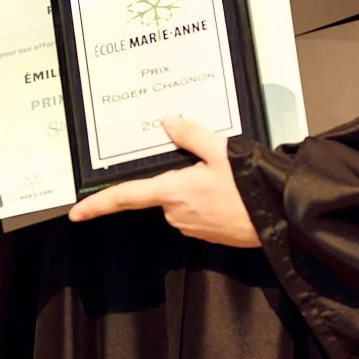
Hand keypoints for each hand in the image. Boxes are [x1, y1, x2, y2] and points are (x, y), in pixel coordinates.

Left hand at [66, 117, 259, 248]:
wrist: (282, 220)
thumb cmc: (252, 186)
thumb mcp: (223, 150)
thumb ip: (191, 135)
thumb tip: (168, 122)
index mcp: (173, 191)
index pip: (125, 197)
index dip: (98, 204)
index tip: (76, 213)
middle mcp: (177, 213)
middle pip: (161, 193)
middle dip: (177, 179)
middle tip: (208, 167)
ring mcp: (193, 227)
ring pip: (181, 202)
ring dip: (196, 190)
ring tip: (225, 180)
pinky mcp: (209, 236)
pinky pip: (198, 213)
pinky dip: (209, 201)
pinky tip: (230, 193)